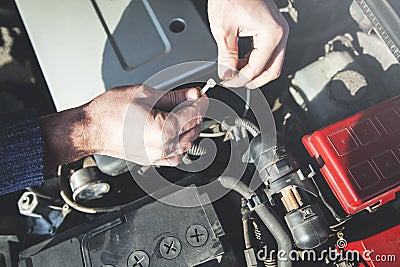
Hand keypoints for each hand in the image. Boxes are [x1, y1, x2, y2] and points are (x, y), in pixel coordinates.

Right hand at [39, 85, 207, 170]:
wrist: (89, 129)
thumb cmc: (108, 112)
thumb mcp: (144, 94)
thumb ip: (173, 96)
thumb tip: (191, 94)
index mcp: (164, 129)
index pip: (194, 114)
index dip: (200, 101)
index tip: (201, 95)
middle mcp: (163, 147)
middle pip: (192, 129)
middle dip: (194, 113)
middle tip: (190, 100)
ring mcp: (157, 157)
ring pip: (186, 144)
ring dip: (188, 129)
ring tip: (180, 114)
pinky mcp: (151, 161)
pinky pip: (174, 156)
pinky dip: (179, 144)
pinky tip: (172, 132)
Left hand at [208, 0, 288, 87]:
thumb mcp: (223, 29)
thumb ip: (226, 56)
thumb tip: (227, 74)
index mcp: (272, 34)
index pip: (257, 68)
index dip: (240, 79)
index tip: (227, 82)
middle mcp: (280, 33)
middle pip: (272, 70)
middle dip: (252, 80)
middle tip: (234, 82)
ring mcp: (278, 31)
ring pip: (272, 63)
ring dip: (254, 71)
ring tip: (235, 71)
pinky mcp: (273, 29)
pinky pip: (269, 53)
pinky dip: (256, 60)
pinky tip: (241, 61)